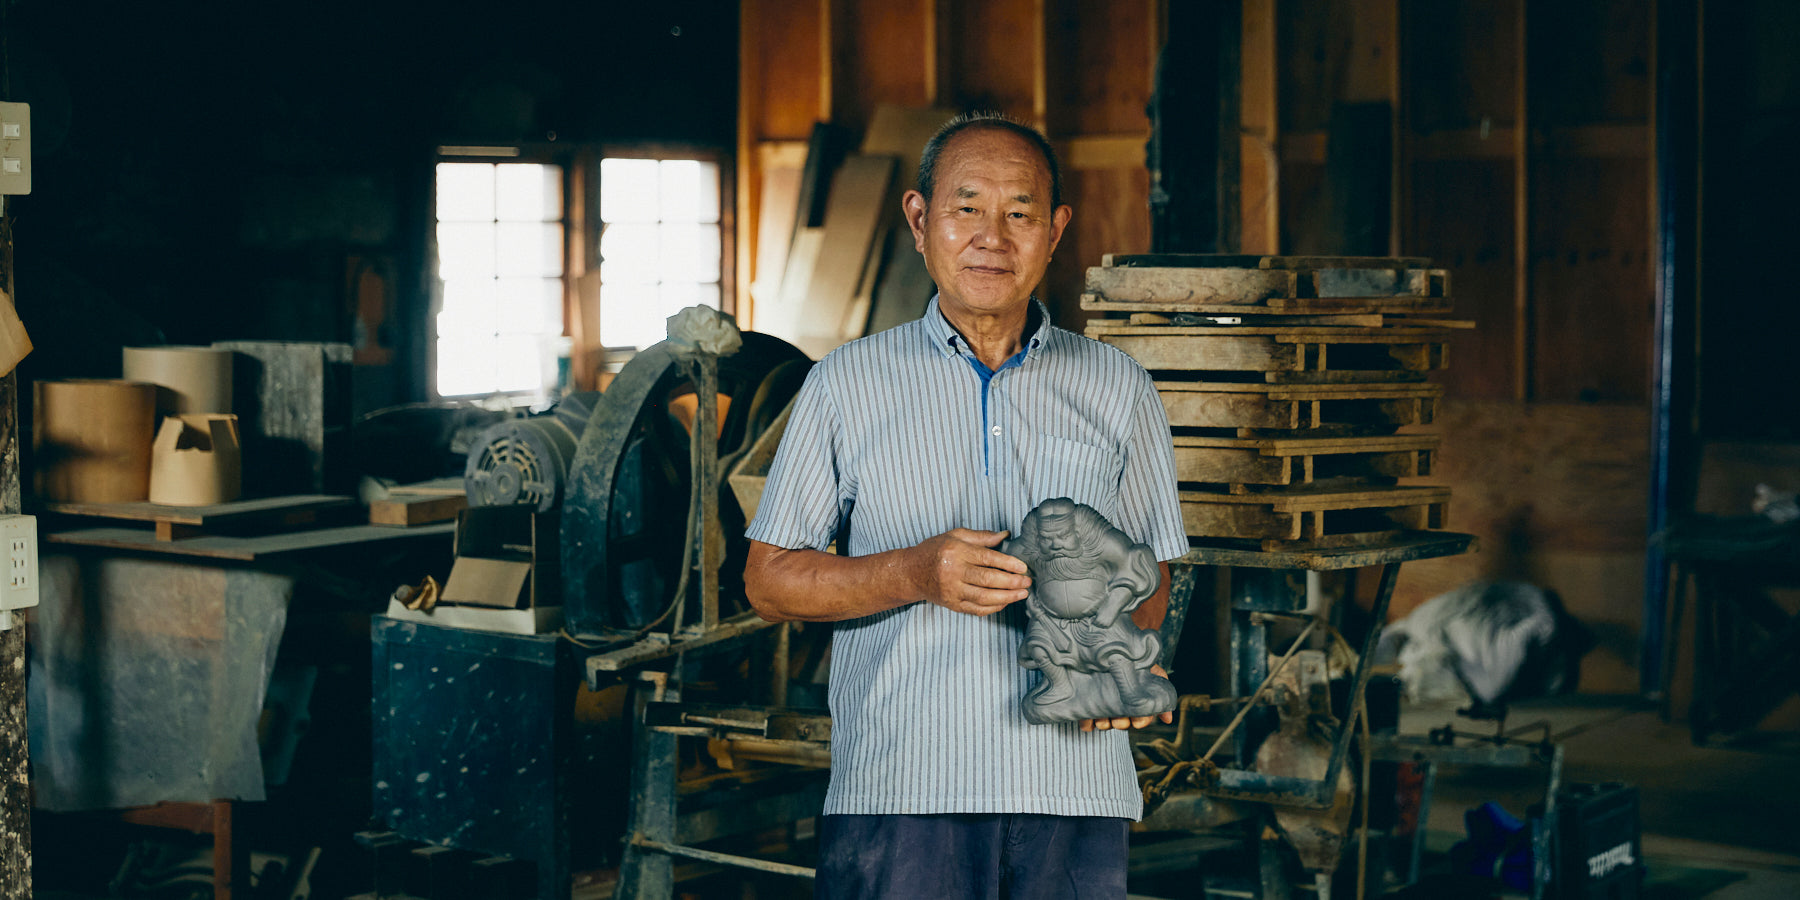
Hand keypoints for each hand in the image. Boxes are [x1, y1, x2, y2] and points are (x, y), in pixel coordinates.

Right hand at [906, 528, 1030, 616]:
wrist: (911, 572)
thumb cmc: (934, 550)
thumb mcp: (954, 535)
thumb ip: (981, 536)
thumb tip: (1005, 535)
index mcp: (955, 551)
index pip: (987, 558)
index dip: (1008, 563)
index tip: (1023, 567)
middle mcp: (953, 572)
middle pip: (987, 579)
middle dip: (1011, 582)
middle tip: (1028, 582)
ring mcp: (952, 591)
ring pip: (984, 597)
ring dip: (1007, 597)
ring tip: (1022, 593)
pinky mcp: (952, 604)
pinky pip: (976, 609)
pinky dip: (993, 608)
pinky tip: (1006, 602)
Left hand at [1080, 665, 1174, 731]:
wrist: (1111, 646)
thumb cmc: (1135, 661)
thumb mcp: (1151, 672)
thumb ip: (1160, 690)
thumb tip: (1168, 720)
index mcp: (1135, 704)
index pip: (1141, 719)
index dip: (1140, 721)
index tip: (1137, 721)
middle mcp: (1120, 708)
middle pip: (1122, 724)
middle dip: (1121, 723)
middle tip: (1118, 719)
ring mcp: (1103, 707)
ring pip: (1104, 724)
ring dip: (1104, 724)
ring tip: (1102, 718)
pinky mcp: (1087, 705)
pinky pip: (1086, 720)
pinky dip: (1087, 723)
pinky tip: (1087, 722)